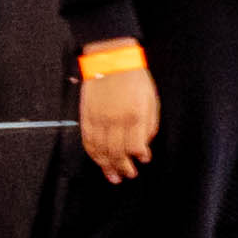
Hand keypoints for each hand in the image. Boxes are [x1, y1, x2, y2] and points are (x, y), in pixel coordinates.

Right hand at [80, 60, 153, 182]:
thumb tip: (145, 146)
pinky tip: (97, 160)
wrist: (111, 61)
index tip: (142, 161)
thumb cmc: (134, 79)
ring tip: (112, 176)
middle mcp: (115, 120)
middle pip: (117, 152)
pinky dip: (92, 153)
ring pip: (100, 150)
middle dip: (122, 168)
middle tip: (127, 176)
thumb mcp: (152, 101)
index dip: (139, 157)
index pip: (135, 146)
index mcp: (134, 116)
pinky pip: (87, 140)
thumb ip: (149, 125)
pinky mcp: (86, 116)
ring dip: (106, 166)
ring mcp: (98, 119)